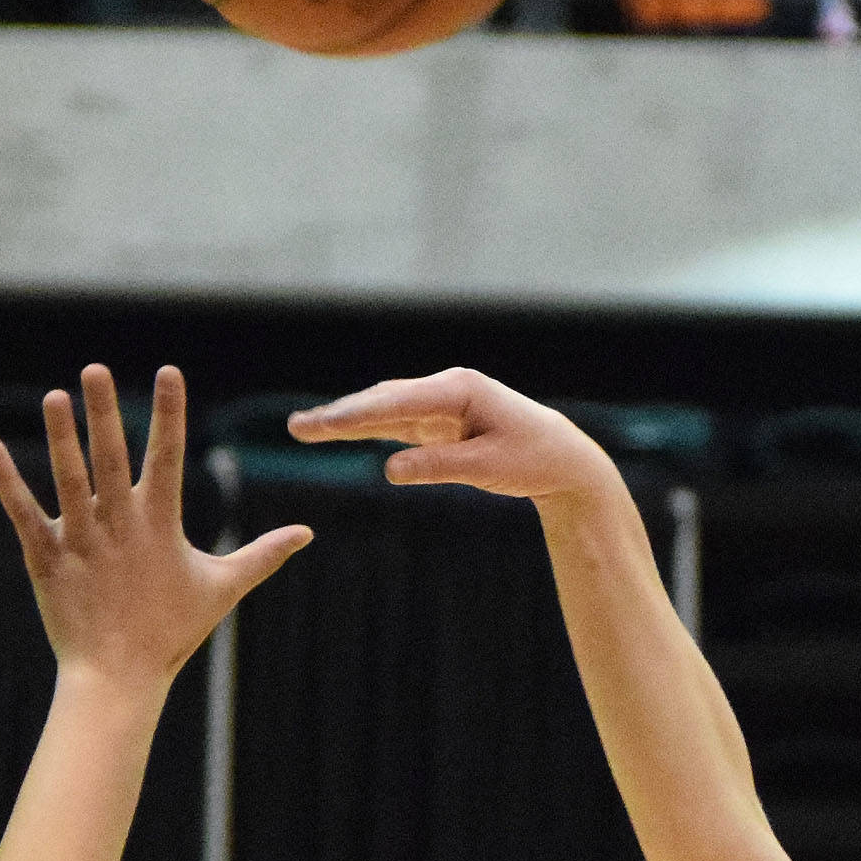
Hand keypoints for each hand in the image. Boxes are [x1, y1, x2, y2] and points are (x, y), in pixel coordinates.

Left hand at [0, 365, 310, 696]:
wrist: (117, 677)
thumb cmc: (171, 632)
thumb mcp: (223, 588)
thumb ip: (262, 554)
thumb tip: (306, 534)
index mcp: (160, 524)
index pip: (167, 456)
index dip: (169, 413)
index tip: (168, 371)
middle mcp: (119, 525)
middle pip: (110, 458)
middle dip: (104, 412)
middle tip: (95, 369)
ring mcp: (80, 541)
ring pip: (68, 479)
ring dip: (59, 437)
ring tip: (53, 397)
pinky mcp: (47, 559)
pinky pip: (23, 514)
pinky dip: (7, 483)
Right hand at [287, 366, 619, 508]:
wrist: (563, 458)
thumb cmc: (533, 459)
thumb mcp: (490, 468)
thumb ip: (440, 467)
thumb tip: (389, 470)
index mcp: (460, 391)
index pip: (399, 402)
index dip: (358, 415)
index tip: (325, 425)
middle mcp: (446, 389)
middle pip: (383, 400)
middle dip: (339, 415)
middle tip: (297, 427)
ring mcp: (441, 403)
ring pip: (384, 409)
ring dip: (346, 419)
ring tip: (303, 428)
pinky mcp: (440, 421)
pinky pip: (396, 423)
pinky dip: (366, 427)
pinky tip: (336, 430)